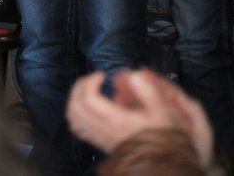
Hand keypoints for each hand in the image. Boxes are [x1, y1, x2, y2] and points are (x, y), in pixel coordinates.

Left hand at [67, 69, 212, 163]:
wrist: (157, 159)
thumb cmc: (159, 133)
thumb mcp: (161, 111)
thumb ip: (148, 91)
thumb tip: (133, 74)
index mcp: (116, 120)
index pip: (89, 98)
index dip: (91, 81)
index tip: (103, 75)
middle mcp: (103, 129)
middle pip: (76, 105)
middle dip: (80, 86)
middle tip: (94, 78)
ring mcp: (98, 136)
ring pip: (73, 116)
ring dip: (75, 98)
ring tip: (89, 88)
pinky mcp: (97, 141)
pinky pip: (77, 127)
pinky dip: (76, 112)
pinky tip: (86, 105)